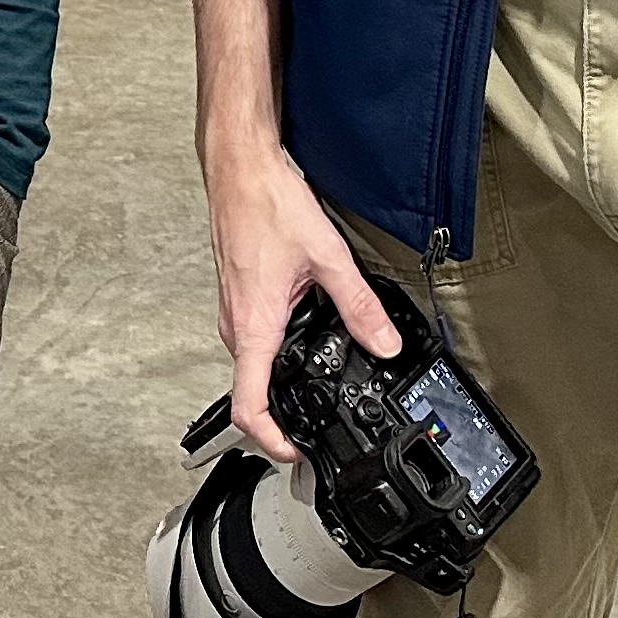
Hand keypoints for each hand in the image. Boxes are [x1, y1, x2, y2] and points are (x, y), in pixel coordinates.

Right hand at [203, 142, 398, 464]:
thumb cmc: (266, 201)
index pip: (249, 406)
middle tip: (321, 419)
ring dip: (281, 376)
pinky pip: (253, 335)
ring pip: (253, 361)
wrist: (239, 165)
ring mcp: (232, 308)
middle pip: (252, 388)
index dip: (272, 440)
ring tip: (318, 378)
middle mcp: (234, 323)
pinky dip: (277, 345)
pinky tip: (305, 330)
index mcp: (252, 325)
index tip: (297, 452)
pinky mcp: (237, 293)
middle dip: (285, 411)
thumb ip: (359, 306)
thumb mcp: (327, 257)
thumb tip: (385, 342)